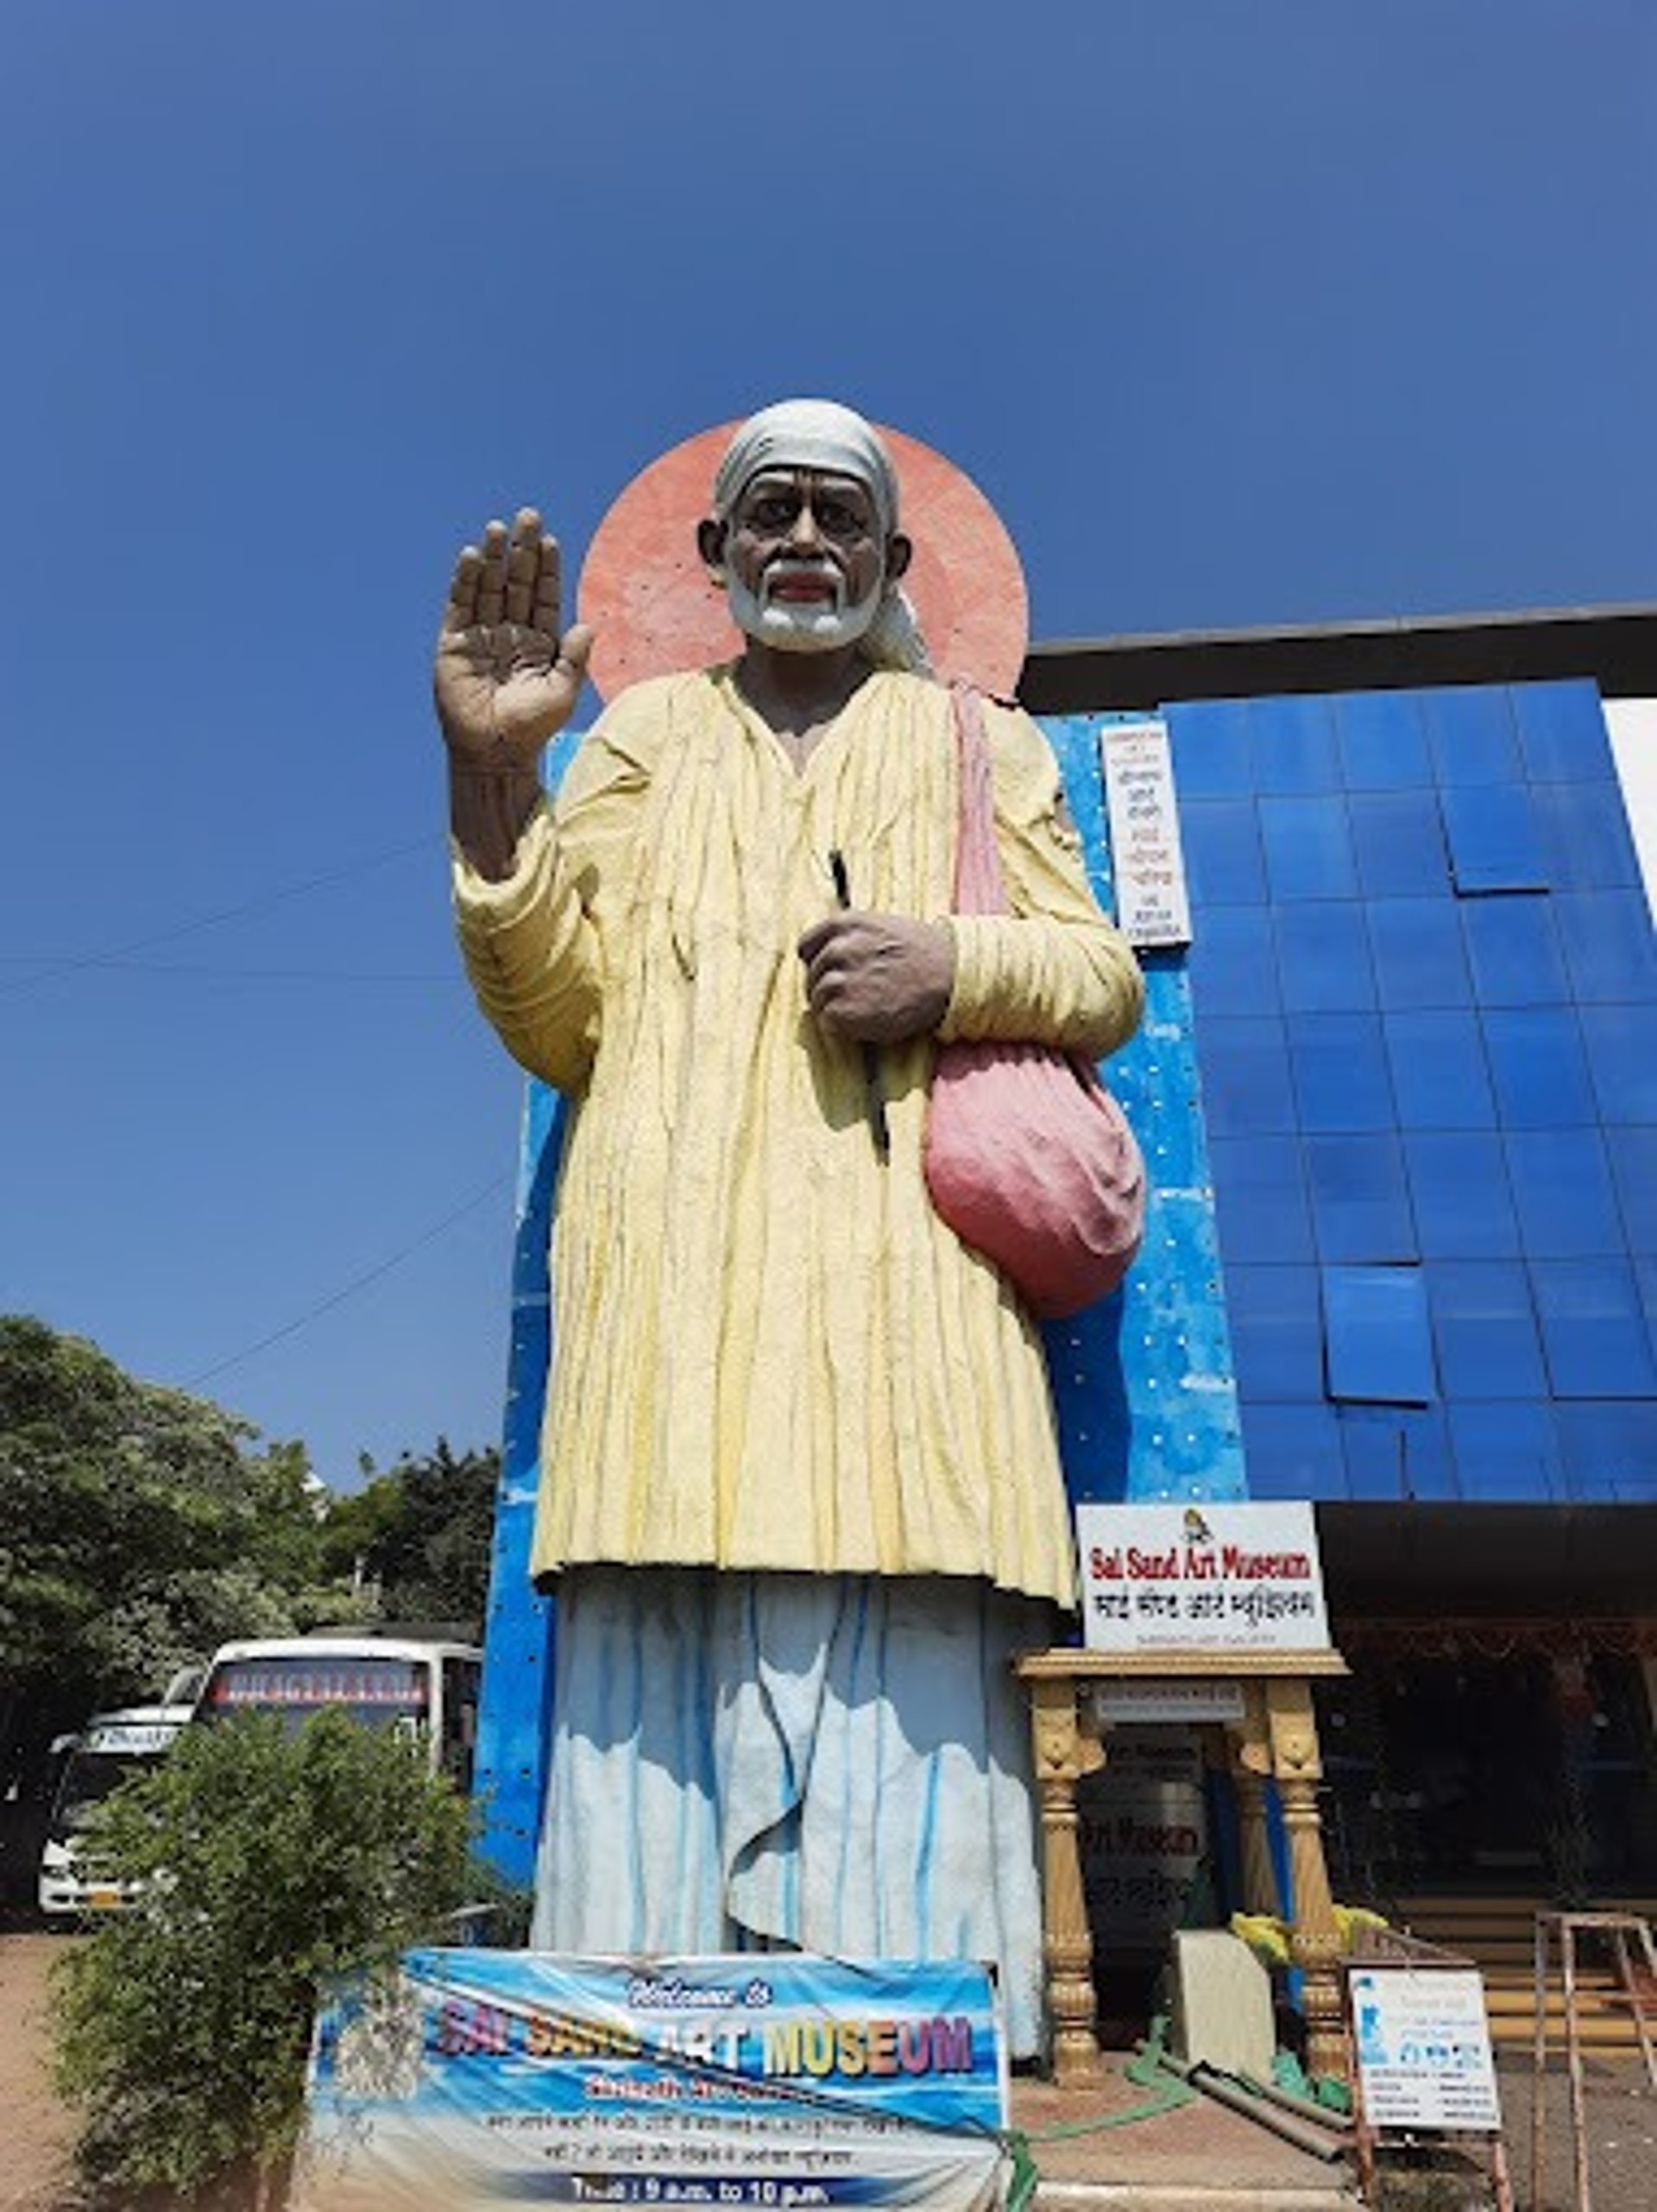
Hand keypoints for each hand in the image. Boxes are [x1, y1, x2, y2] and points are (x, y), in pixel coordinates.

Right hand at [434, 507, 592, 769]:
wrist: (495, 753)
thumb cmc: (532, 728)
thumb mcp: (563, 693)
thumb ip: (575, 659)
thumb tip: (588, 625)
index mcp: (538, 642)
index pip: (543, 596)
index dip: (546, 569)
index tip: (550, 541)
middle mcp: (510, 632)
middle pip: (515, 582)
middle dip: (521, 550)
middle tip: (527, 516)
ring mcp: (481, 635)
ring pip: (487, 587)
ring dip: (492, 557)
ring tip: (498, 528)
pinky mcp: (454, 644)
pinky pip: (459, 606)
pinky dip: (464, 581)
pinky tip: (471, 556)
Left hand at [798, 912, 954, 1043]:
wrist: (950, 976)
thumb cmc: (923, 952)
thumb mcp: (883, 925)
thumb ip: (852, 936)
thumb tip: (829, 953)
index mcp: (843, 925)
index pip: (806, 947)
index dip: (820, 963)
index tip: (838, 973)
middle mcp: (836, 949)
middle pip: (812, 976)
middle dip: (830, 987)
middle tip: (862, 995)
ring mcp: (837, 981)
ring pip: (817, 999)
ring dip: (837, 1007)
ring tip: (868, 1007)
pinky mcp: (842, 1011)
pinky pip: (827, 1022)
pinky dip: (843, 1026)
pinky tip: (868, 1019)